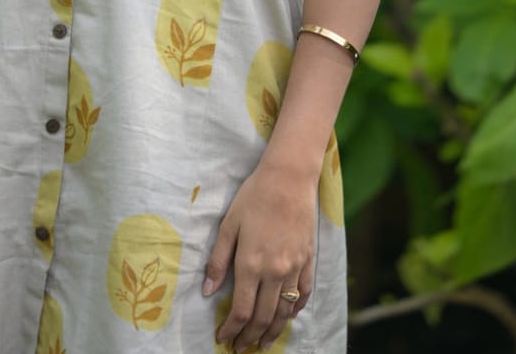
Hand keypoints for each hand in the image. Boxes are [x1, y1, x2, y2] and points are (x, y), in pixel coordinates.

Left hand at [203, 161, 315, 350]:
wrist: (289, 177)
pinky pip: (304, 294)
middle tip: (241, 348)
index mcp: (251, 264)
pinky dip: (296, 310)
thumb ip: (218, 261)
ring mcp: (295, 268)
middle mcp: (275, 272)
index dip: (232, 329)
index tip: (223, 338)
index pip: (242, 310)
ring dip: (273, 331)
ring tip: (263, 343)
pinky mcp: (308, 260)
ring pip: (285, 311)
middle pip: (263, 317)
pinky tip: (289, 317)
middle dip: (250, 337)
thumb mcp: (229, 224)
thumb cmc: (254, 196)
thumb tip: (206, 291)